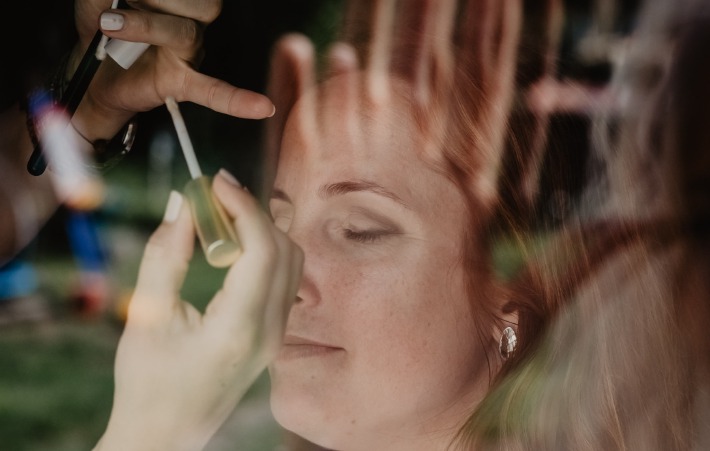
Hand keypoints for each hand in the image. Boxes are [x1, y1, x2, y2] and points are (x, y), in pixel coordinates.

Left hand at [71, 0, 274, 141]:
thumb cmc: (101, 26)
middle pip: (204, 4)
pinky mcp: (182, 82)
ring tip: (109, 24)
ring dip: (147, 24)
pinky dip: (238, 100)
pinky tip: (262, 107)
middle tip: (122, 0)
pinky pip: (214, 91)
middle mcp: (191, 22)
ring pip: (187, 33)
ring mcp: (190, 53)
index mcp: (178, 0)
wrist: (89, 71)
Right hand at [95, 171, 302, 450]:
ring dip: (260, 230)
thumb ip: (166, 254)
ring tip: (218, 219)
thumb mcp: (147, 315)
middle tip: (211, 196)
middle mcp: (271, 330)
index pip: (262, 248)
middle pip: (283, 248)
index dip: (242, 205)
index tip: (215, 180)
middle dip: (251, 212)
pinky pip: (284, 277)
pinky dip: (263, 250)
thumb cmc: (148, 382)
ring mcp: (278, 334)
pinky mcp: (274, 334)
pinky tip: (230, 247)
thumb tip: (182, 201)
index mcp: (241, 328)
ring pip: (291, 260)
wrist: (166, 433)